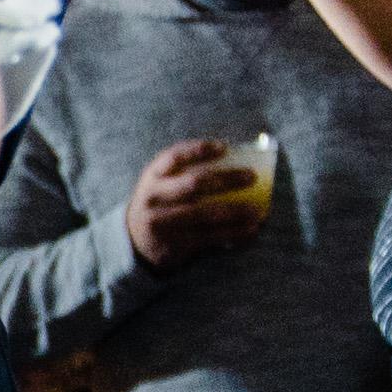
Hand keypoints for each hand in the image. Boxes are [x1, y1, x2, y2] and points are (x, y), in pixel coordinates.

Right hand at [122, 136, 265, 267]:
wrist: (134, 242)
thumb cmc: (160, 204)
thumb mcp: (161, 184)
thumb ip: (185, 172)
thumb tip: (237, 158)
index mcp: (153, 176)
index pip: (175, 156)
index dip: (199, 150)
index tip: (225, 147)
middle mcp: (155, 197)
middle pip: (194, 184)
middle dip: (227, 179)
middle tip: (252, 176)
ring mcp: (163, 222)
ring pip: (206, 214)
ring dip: (235, 211)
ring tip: (257, 209)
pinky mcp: (175, 244)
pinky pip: (210, 237)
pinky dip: (234, 233)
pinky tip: (251, 229)